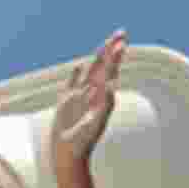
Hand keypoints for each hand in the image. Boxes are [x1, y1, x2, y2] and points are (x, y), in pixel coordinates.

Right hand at [50, 30, 125, 177]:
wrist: (69, 155)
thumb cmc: (82, 142)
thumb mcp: (94, 123)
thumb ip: (104, 105)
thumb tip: (112, 87)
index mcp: (100, 96)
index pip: (110, 71)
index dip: (116, 56)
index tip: (122, 41)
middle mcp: (92, 94)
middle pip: (103, 67)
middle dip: (112, 50)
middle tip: (122, 32)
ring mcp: (79, 97)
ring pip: (90, 72)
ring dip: (98, 58)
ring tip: (106, 46)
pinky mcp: (66, 103)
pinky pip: (72, 85)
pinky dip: (75, 75)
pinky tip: (79, 67)